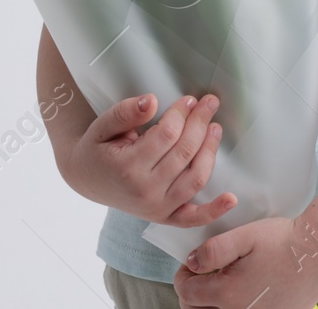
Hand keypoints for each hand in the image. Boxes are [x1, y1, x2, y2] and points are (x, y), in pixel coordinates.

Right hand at [61, 92, 236, 226]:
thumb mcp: (102, 125)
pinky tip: (232, 198)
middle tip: (209, 102)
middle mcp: (144, 192)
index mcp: (127, 167)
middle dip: (200, 123)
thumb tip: (152, 101)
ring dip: (210, 151)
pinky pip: (193, 218)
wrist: (86, 178)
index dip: (181, 113)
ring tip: (216, 127)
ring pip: (195, 178)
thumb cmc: (97, 148)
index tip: (188, 99)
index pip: (166, 135)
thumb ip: (125, 112)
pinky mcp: (164, 217)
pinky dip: (214, 211)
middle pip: (184, 152)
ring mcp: (157, 208)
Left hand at [173, 215, 317, 308]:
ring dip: (211, 303)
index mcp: (227, 294)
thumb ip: (213, 250)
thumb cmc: (285, 242)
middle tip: (202, 274)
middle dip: (193, 293)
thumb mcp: (244, 236)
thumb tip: (192, 263)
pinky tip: (244, 289)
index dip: (183, 275)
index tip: (192, 262)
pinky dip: (235, 306)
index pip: (186, 293)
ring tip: (222, 281)